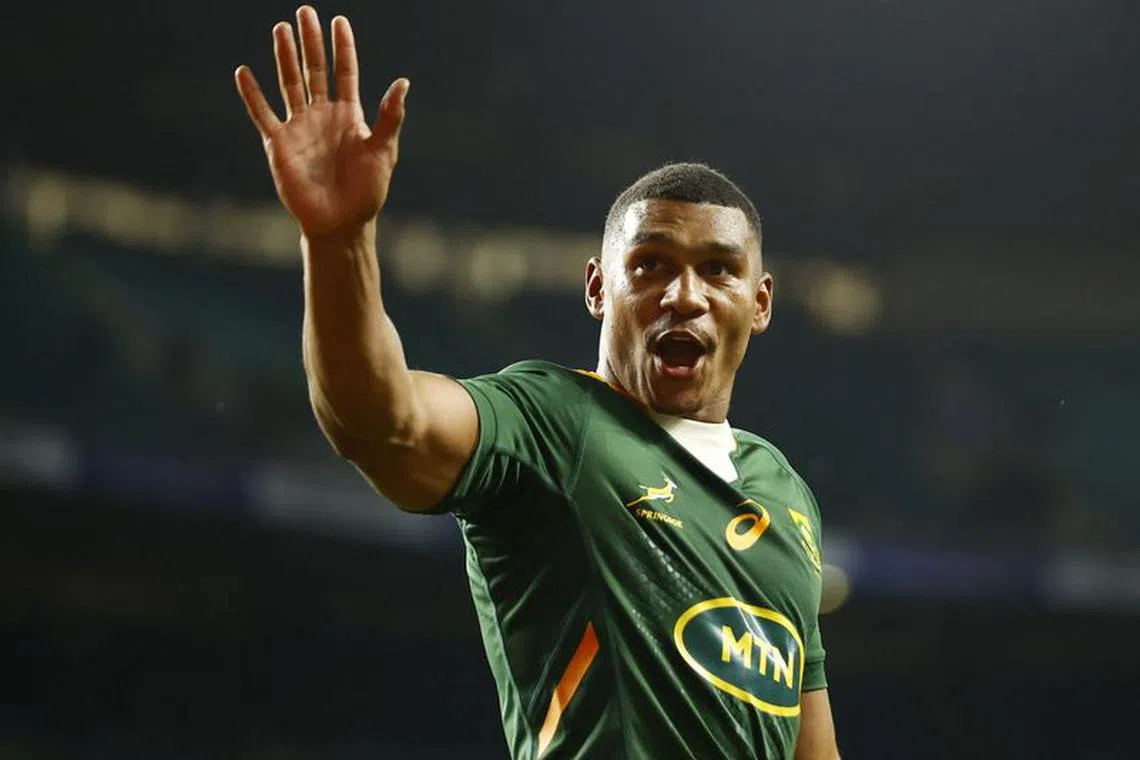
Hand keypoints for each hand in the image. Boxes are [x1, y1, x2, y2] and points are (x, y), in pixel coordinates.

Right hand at [234, 6, 407, 238]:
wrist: (341, 223)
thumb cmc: (366, 192)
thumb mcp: (383, 151)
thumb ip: (390, 117)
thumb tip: (403, 82)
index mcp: (348, 116)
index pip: (344, 72)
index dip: (343, 47)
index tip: (340, 21)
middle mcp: (322, 116)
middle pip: (315, 70)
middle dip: (310, 41)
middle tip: (305, 12)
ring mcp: (299, 128)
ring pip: (290, 84)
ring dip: (285, 57)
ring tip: (280, 29)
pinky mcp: (279, 145)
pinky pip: (264, 115)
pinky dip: (253, 95)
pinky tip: (244, 72)